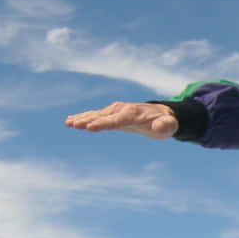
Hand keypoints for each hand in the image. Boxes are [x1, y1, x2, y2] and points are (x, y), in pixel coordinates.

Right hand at [64, 101, 178, 136]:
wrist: (162, 113)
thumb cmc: (166, 121)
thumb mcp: (170, 125)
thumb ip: (166, 125)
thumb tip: (160, 127)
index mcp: (133, 114)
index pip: (116, 120)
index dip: (103, 124)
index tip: (91, 127)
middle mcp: (121, 110)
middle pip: (103, 116)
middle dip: (88, 120)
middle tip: (74, 124)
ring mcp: (115, 110)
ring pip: (96, 115)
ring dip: (82, 118)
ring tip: (68, 123)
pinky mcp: (111, 114)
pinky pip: (96, 115)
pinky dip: (84, 117)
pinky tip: (71, 121)